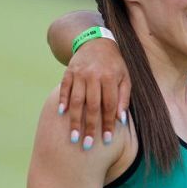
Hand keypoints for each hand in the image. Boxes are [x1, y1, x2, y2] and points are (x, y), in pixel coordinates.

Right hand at [58, 36, 128, 150]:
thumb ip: (124, 97)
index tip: (106, 140)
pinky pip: (64, 89)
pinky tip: (61, 114)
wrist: (96, 42)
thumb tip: (121, 119)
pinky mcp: (68, 72)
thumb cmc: (114, 64)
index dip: (108, 123)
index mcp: (110, 78)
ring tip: (73, 137)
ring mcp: (79, 74)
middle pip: (92, 106)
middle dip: (89, 127)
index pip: (109, 105)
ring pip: (76, 100)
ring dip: (74, 120)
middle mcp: (94, 76)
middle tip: (87, 145)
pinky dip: (62, 101)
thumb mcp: (125, 77)